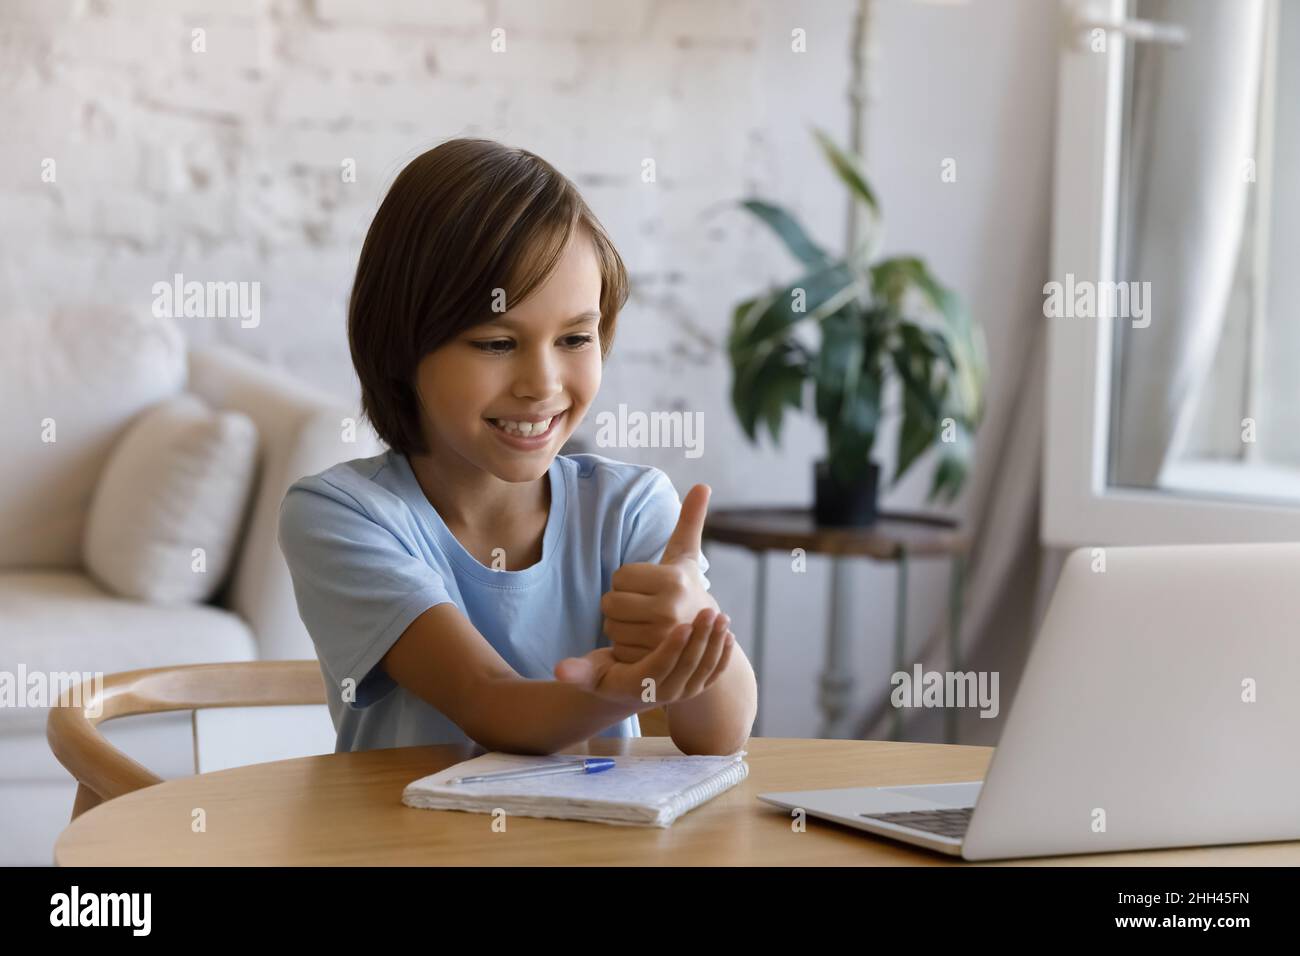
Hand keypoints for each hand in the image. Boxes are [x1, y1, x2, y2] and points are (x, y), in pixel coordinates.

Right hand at [555, 607, 733, 706]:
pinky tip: (729, 633)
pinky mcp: (696, 687)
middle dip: (701, 640)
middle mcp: (665, 694)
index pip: (660, 668)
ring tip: (722, 617)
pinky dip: (723, 655)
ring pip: (704, 668)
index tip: (684, 624)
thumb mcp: (592, 674)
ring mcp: (684, 692)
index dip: (672, 648)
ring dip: (714, 643)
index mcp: (641, 687)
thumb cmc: (608, 676)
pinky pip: (714, 672)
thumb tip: (559, 671)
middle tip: (712, 611)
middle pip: (687, 666)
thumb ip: (577, 672)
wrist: (630, 692)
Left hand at [602, 483, 718, 663]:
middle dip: (620, 603)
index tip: (648, 587)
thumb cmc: (687, 590)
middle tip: (642, 607)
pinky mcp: (652, 661)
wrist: (705, 640)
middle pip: (610, 602)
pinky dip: (623, 646)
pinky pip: (616, 648)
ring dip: (620, 625)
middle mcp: (669, 609)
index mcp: (673, 580)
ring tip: (644, 624)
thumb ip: (690, 520)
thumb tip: (703, 484)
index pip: (620, 576)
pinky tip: (642, 643)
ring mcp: (661, 639)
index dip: (628, 581)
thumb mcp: (686, 557)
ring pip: (610, 625)